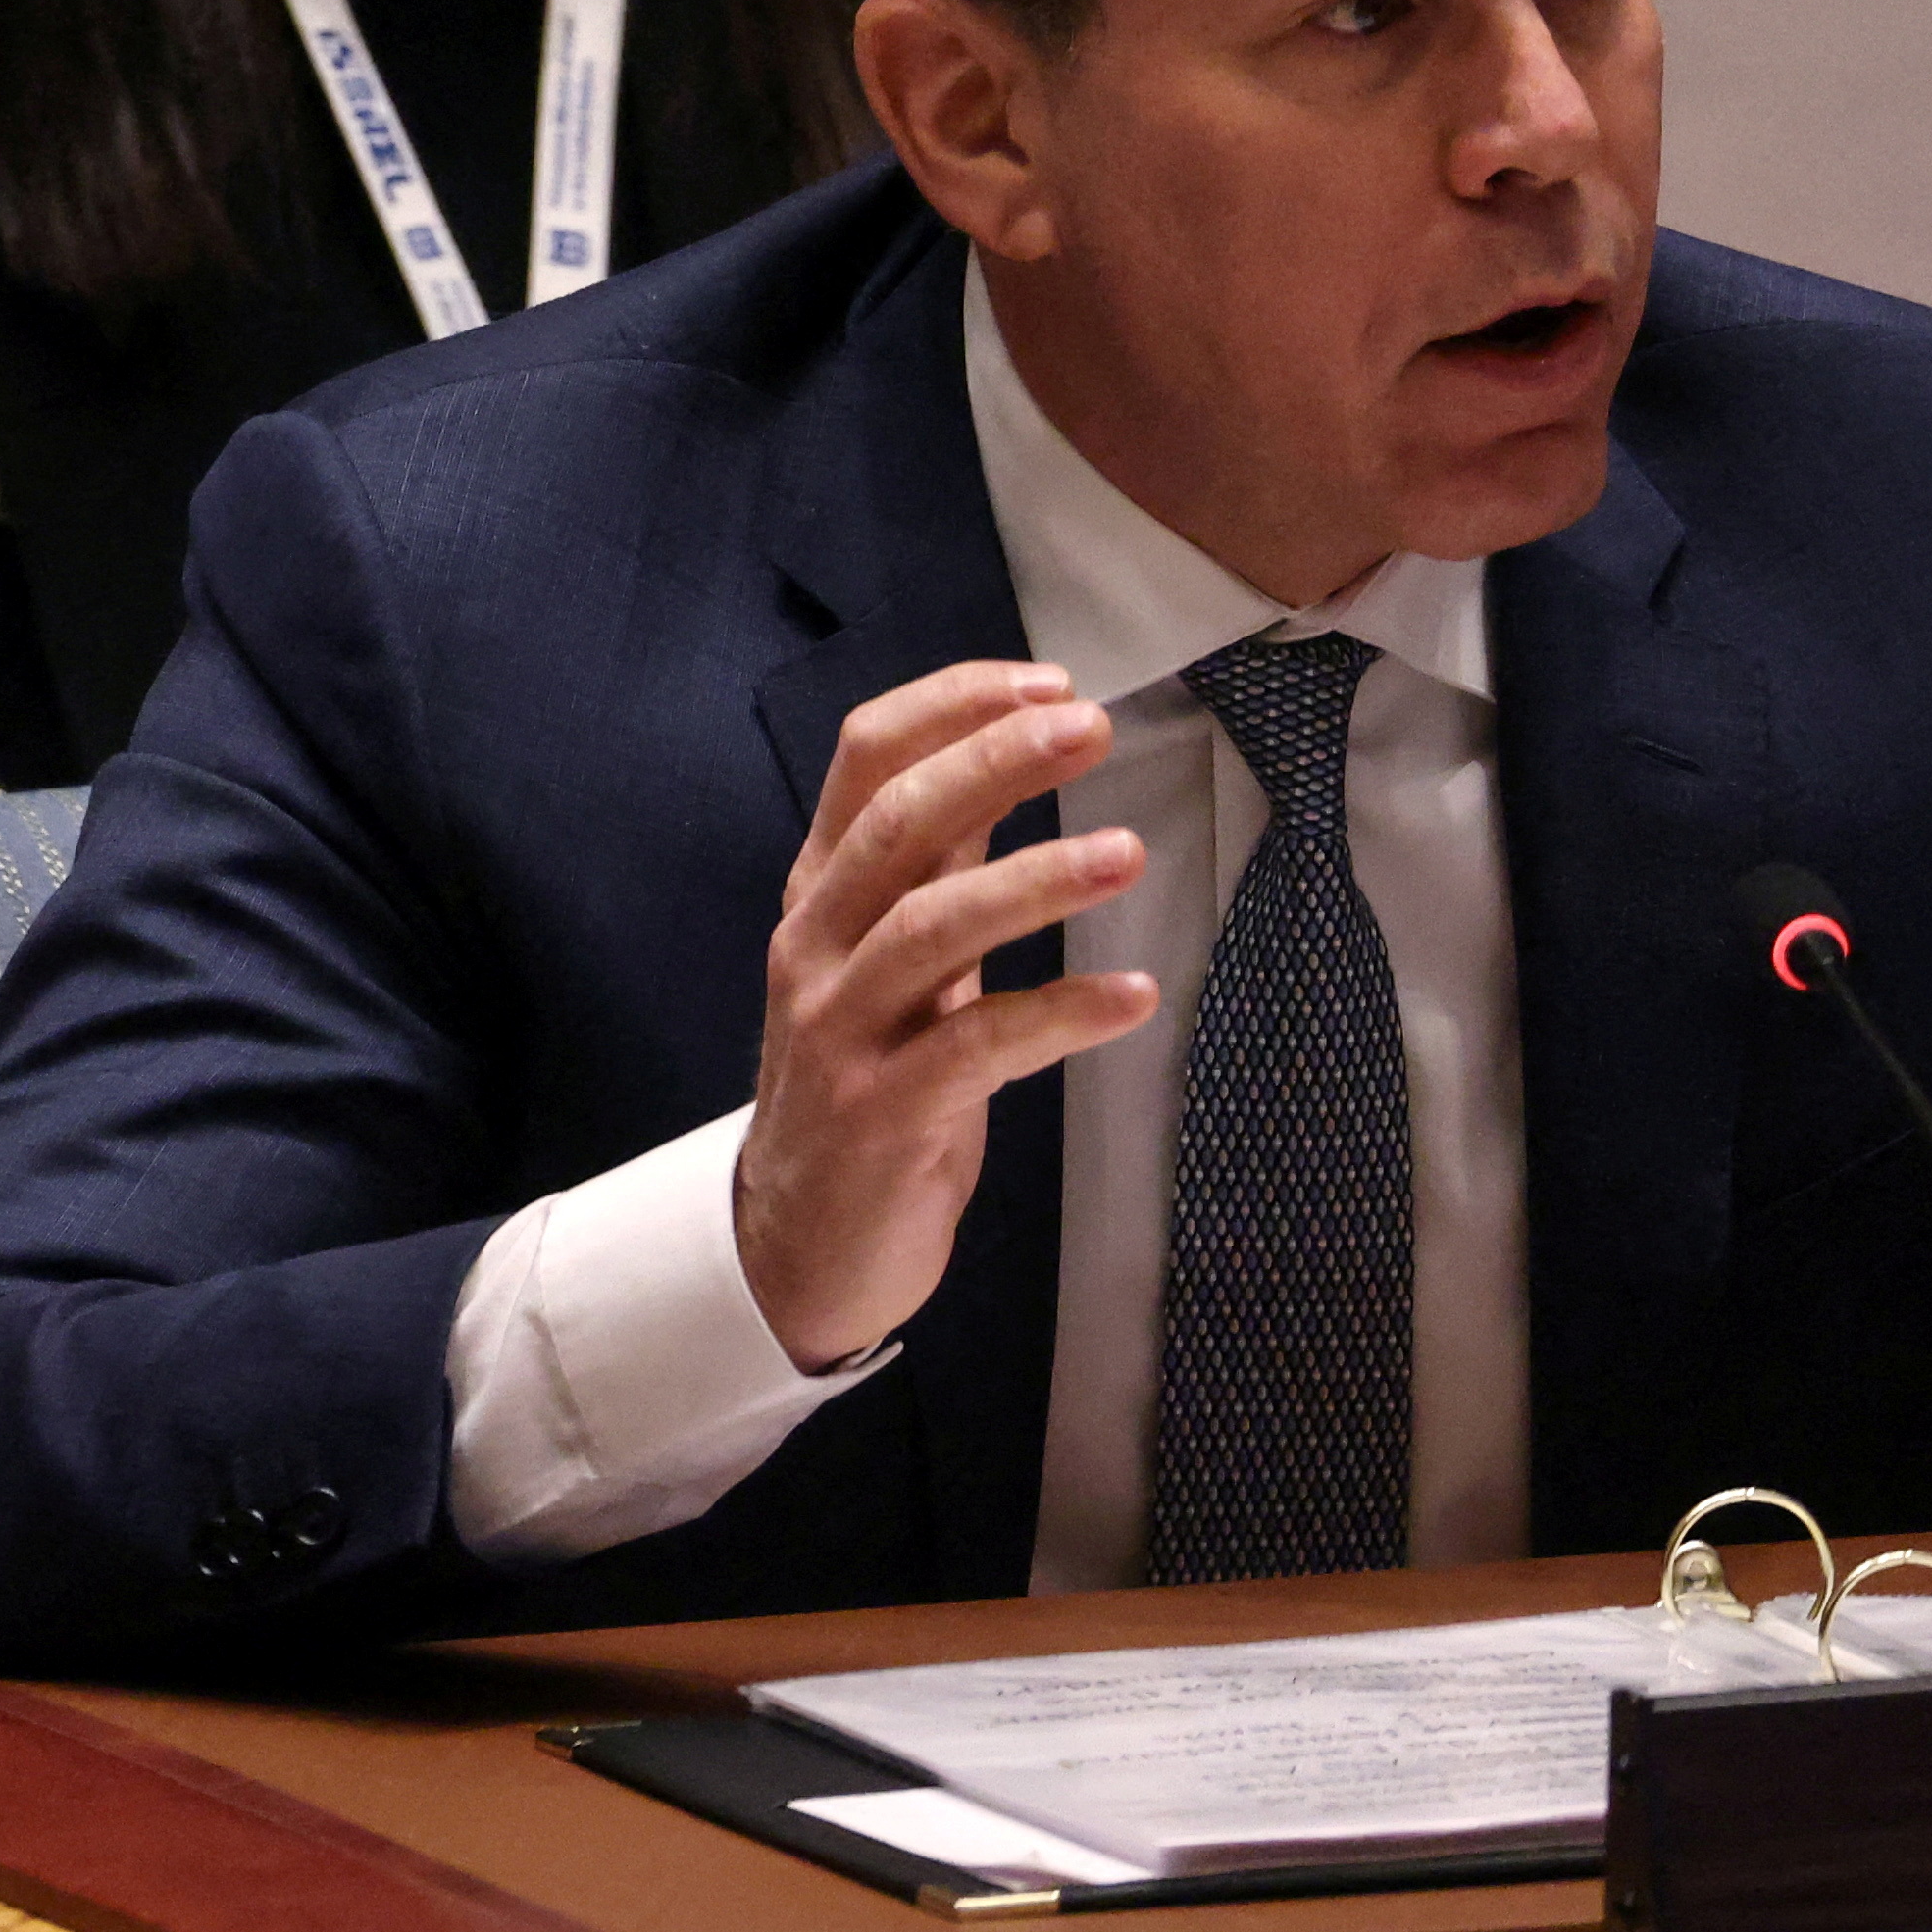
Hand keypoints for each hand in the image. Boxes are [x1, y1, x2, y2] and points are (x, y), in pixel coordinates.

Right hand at [736, 660, 1156, 1369]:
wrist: (797, 1248)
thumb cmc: (867, 1081)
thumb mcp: (895, 958)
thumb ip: (939, 865)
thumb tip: (1011, 757)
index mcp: (822, 894)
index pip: (866, 759)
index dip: (954, 706)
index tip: (1051, 683)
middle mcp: (818, 947)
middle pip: (898, 822)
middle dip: (995, 760)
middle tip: (1093, 726)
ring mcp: (842, 1031)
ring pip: (933, 926)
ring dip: (1039, 879)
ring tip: (1130, 850)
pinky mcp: (883, 1114)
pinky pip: (979, 1047)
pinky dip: (1061, 1011)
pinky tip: (1134, 994)